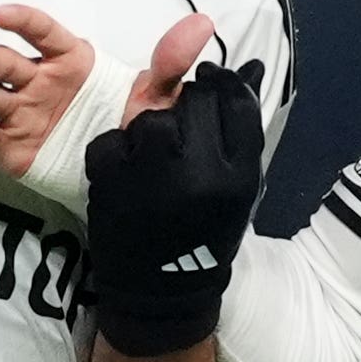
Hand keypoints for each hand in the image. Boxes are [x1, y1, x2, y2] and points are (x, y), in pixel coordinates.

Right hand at [0, 7, 215, 176]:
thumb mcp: (157, 98)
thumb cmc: (133, 125)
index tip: (4, 15)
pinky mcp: (5, 143)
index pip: (45, 34)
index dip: (25, 22)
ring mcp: (18, 111)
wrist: (125, 175)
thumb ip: (170, 64)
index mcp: (72, 61)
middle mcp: (38, 80)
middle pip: (6, 63)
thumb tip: (202, 24)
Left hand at [83, 58, 269, 357]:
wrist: (160, 293)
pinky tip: (124, 175)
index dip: (224, 88)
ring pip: (151, 119)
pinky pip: (111, 140)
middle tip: (181, 133)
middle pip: (197, 102)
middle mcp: (202, 175)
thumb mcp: (235, 190)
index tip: (213, 91)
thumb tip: (249, 68)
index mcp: (240, 178)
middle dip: (188, 108)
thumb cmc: (203, 237)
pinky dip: (114, 152)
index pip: (239, 103)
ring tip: (152, 160)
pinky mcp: (111, 183)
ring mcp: (154, 178)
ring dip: (149, 131)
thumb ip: (239, 133)